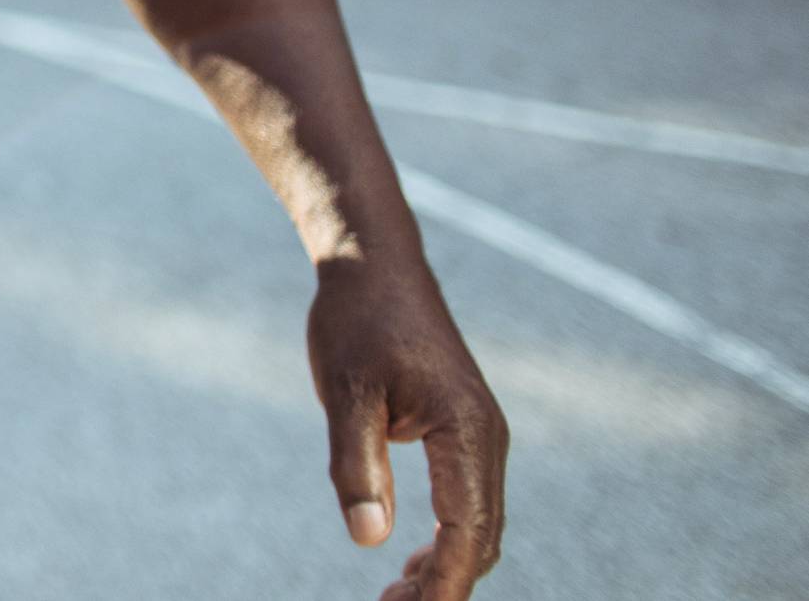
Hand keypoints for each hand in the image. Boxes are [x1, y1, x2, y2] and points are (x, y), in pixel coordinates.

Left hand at [308, 254, 507, 599]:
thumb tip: (368, 539)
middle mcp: (488, 439)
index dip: (443, 583)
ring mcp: (481, 436)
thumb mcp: (345, 391)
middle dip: (443, 584)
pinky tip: (407, 560)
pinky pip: (467, 502)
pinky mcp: (464, 433)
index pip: (465, 532)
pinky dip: (446, 539)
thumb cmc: (356, 321)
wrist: (374, 266)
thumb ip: (355, 465)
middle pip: (480, 538)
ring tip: (396, 598)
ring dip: (445, 566)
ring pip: (478, 525)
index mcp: (467, 431)